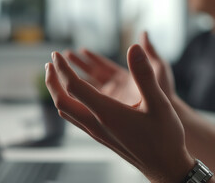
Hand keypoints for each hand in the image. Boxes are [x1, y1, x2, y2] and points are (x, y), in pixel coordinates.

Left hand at [46, 45, 193, 182]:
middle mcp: (96, 123)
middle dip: (52, 80)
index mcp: (107, 112)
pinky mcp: (100, 136)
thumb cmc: (164, 136)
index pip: (74, 87)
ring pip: (66, 110)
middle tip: (50, 63)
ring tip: (56, 76)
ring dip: (57, 91)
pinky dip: (67, 102)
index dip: (63, 69)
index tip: (56, 55)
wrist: (163, 166)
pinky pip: (74, 118)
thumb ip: (144, 75)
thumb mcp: (159, 102)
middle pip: (62, 100)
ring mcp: (96, 132)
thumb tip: (134, 48)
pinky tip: (73, 98)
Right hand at [65, 32, 175, 102]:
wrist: (171, 120)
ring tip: (59, 73)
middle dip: (78, 66)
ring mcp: (113, 102)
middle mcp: (116, 89)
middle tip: (61, 58)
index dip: (91, 58)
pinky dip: (81, 98)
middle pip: (92, 75)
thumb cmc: (167, 96)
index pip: (103, 66)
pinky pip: (93, 104)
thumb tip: (144, 33)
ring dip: (76, 80)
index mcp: (124, 78)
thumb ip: (150, 53)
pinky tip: (70, 99)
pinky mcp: (111, 112)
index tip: (78, 50)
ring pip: (90, 89)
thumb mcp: (160, 71)